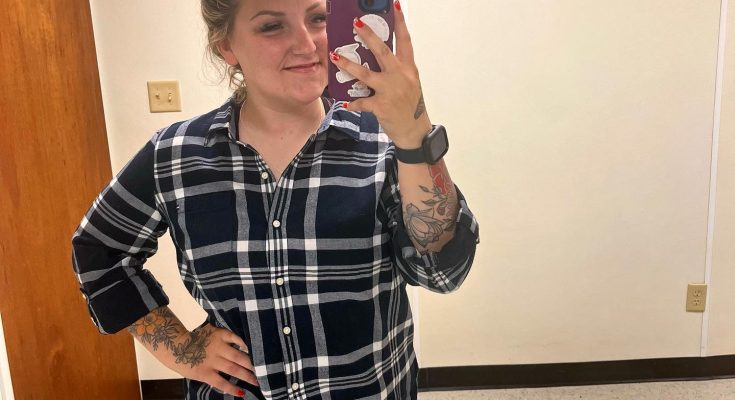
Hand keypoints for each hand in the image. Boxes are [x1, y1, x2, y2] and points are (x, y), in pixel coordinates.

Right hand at [169, 323, 257, 397]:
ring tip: (258, 382)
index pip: (240, 340)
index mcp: (220, 335)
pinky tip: (241, 392)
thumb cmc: (193, 339)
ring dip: (247, 376)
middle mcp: (219, 348)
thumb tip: (243, 342)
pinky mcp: (205, 373)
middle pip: (241, 357)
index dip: (251, 347)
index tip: (262, 352)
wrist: (174, 346)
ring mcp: (212, 361)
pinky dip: (232, 388)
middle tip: (266, 370)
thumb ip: (225, 335)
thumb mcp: (211, 331)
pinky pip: (221, 382)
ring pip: (234, 369)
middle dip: (254, 365)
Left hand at [328, 1, 431, 148]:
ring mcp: (390, 91)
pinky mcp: (381, 106)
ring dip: (348, 65)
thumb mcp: (409, 83)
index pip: (405, 41)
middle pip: (382, 51)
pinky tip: (346, 103)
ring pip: (365, 74)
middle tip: (356, 23)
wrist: (414, 131)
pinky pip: (361, 102)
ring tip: (335, 56)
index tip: (394, 5)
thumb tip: (376, 57)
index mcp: (408, 69)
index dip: (400, 22)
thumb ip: (396, 70)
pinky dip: (353, 103)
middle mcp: (400, 77)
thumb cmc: (410, 106)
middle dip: (368, 36)